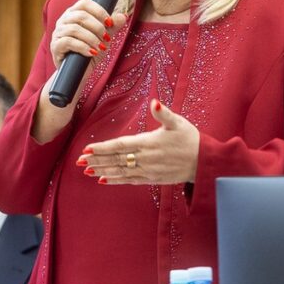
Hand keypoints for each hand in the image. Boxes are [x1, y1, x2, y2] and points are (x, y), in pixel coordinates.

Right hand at [49, 0, 126, 68]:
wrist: (78, 73)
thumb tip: (123, 16)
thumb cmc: (89, 53)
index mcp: (74, 14)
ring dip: (91, 38)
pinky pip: (68, 41)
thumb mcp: (103, 38)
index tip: (109, 22)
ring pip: (75, 29)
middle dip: (97, 27)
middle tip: (107, 38)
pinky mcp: (55, 46)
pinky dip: (83, 47)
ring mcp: (58, 33)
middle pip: (80, 15)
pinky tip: (91, 53)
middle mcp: (63, 21)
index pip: (84, 3)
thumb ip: (112, 27)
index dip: (99, 11)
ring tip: (100, 47)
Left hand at [78, 99, 199, 184]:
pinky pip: (130, 180)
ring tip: (87, 170)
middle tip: (79, 161)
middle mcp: (146, 158)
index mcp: (149, 143)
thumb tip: (155, 103)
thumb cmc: (190, 140)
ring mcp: (148, 170)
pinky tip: (104, 180)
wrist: (203, 163)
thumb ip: (164, 113)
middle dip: (97, 160)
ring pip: (120, 171)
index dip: (103, 147)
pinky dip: (116, 180)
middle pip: (116, 159)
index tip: (88, 149)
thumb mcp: (178, 123)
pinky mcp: (152, 178)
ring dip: (103, 170)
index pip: (120, 145)